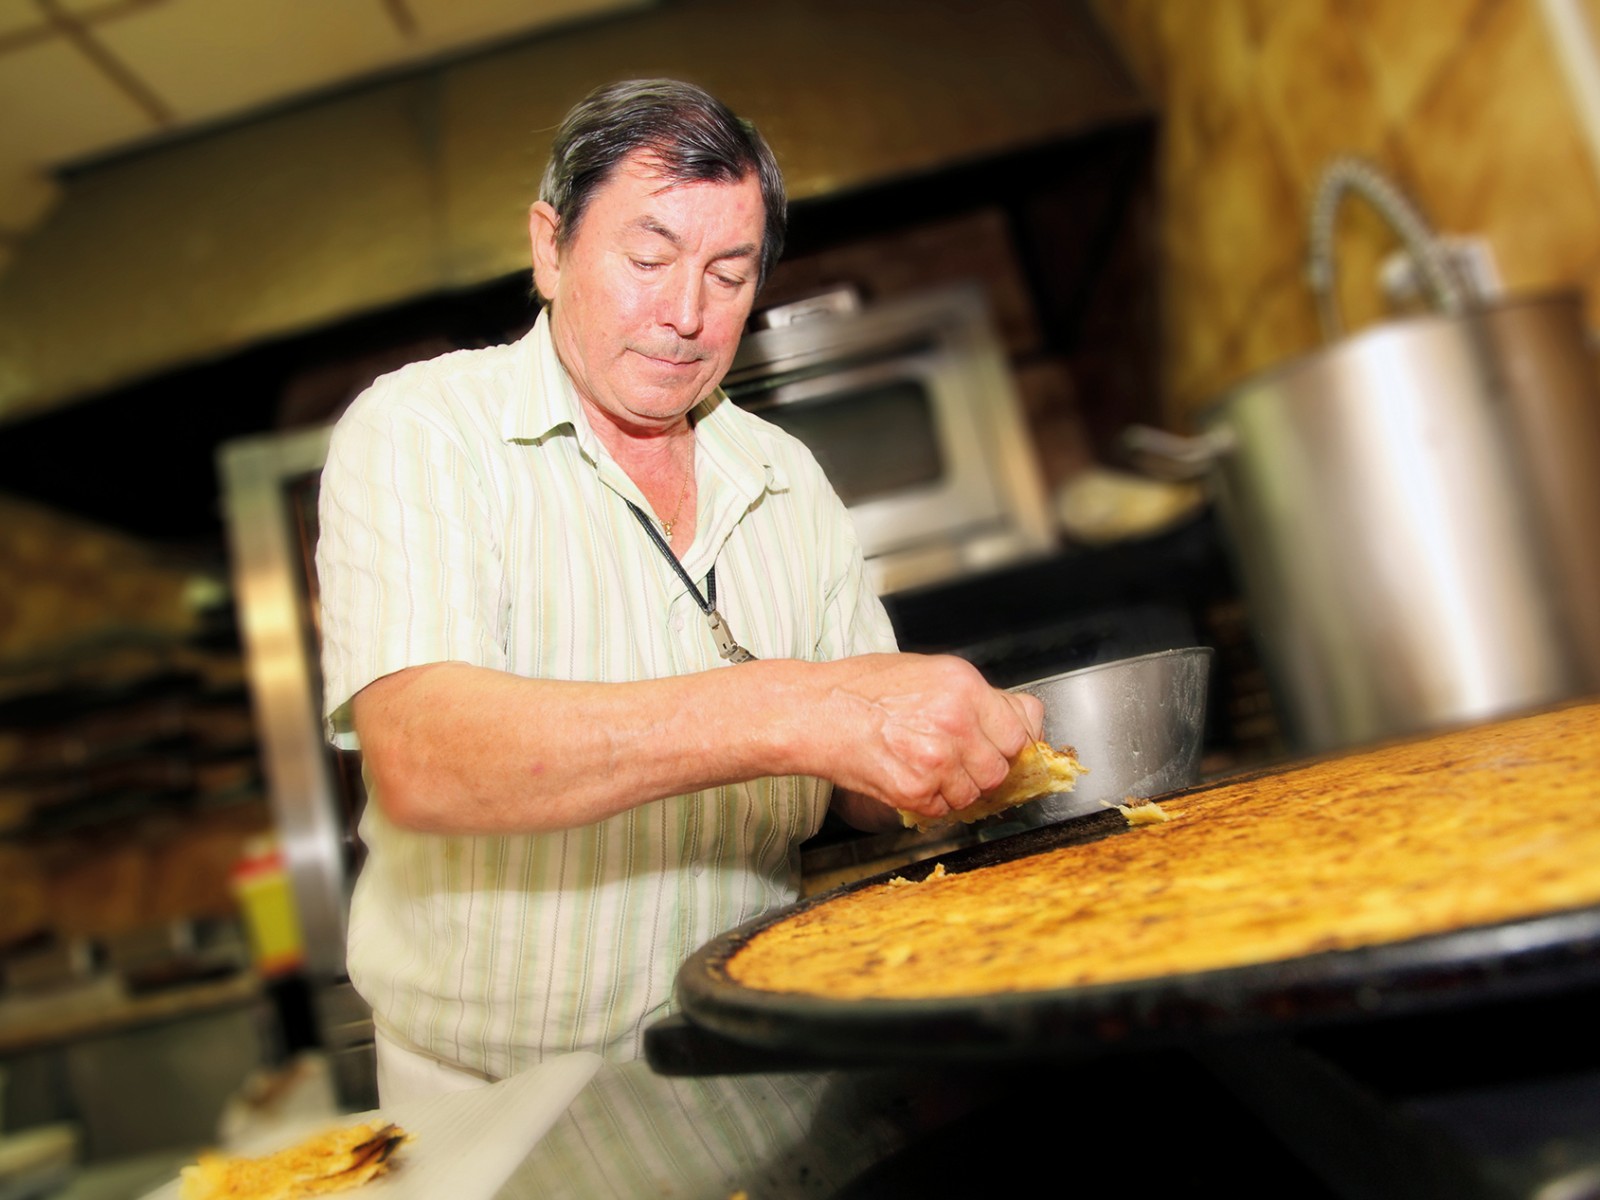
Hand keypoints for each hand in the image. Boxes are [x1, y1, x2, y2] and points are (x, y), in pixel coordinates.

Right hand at [811, 653, 1043, 824]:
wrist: (816, 712)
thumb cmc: (862, 687)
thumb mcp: (928, 670)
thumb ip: (975, 696)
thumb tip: (1017, 717)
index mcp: (964, 686)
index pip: (1023, 728)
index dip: (1011, 741)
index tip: (1002, 747)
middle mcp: (957, 722)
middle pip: (1002, 767)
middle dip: (983, 767)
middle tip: (956, 758)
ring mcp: (938, 760)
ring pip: (975, 793)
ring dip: (957, 788)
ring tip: (925, 765)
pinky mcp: (917, 791)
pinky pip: (944, 810)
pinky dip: (930, 801)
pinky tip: (908, 776)